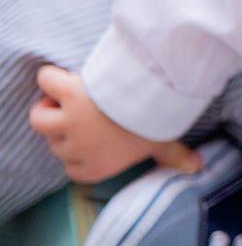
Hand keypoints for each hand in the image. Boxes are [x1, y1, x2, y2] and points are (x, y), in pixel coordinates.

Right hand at [29, 64, 201, 182]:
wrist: (152, 96)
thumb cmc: (156, 123)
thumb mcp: (165, 143)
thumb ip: (174, 157)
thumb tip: (197, 167)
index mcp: (97, 167)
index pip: (72, 170)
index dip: (76, 154)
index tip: (87, 139)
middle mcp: (78, 149)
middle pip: (55, 145)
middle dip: (64, 129)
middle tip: (85, 112)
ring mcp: (69, 122)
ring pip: (40, 119)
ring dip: (47, 107)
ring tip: (65, 97)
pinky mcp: (67, 94)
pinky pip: (46, 82)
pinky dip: (52, 77)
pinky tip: (67, 76)